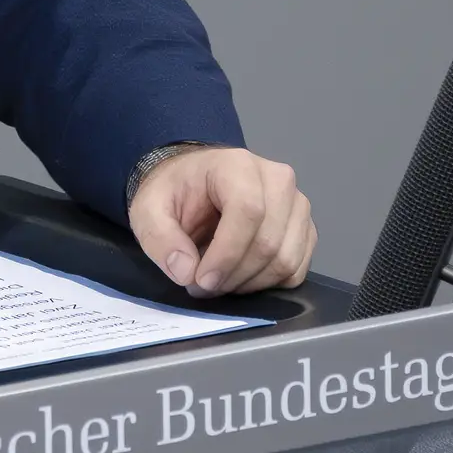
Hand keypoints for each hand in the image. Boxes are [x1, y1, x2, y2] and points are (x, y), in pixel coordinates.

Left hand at [128, 146, 314, 298]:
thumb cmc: (174, 193)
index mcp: (237, 165)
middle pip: (269, 241)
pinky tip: (241, 277)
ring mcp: (297, 205)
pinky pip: (296, 268)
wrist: (193, 185)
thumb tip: (186, 272)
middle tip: (202, 286)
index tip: (201, 280)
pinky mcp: (304, 230)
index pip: (248, 211)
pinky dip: (269, 284)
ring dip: (249, 283)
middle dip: (233, 275)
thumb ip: (161, 239)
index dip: (226, 254)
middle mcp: (277, 180)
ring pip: (285, 259)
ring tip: (218, 281)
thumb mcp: (148, 210)